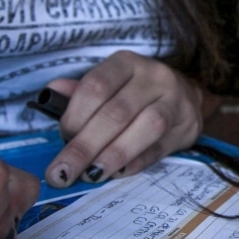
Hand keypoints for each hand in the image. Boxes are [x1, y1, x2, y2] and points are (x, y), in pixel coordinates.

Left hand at [43, 51, 203, 187]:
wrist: (186, 96)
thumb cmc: (137, 92)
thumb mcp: (111, 83)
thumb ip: (81, 92)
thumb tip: (52, 93)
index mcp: (127, 63)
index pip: (96, 85)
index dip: (75, 115)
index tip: (62, 137)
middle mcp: (154, 77)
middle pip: (117, 113)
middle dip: (85, 146)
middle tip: (63, 172)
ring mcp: (175, 102)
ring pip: (146, 128)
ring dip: (113, 155)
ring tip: (91, 175)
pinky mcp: (186, 128)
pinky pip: (160, 148)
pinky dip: (135, 164)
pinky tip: (116, 174)